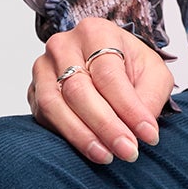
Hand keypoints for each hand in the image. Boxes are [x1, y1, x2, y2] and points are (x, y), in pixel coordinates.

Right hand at [26, 17, 176, 165]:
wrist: (106, 61)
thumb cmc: (130, 66)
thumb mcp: (153, 73)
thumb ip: (151, 96)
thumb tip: (141, 129)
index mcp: (95, 32)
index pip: (108, 73)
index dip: (128, 107)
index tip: (148, 135)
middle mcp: (63, 45)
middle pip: (79, 89)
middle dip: (106, 126)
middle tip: (128, 151)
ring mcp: (43, 68)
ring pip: (55, 105)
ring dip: (82, 135)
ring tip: (107, 156)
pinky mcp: (33, 92)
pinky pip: (45, 117)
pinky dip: (67, 136)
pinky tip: (91, 150)